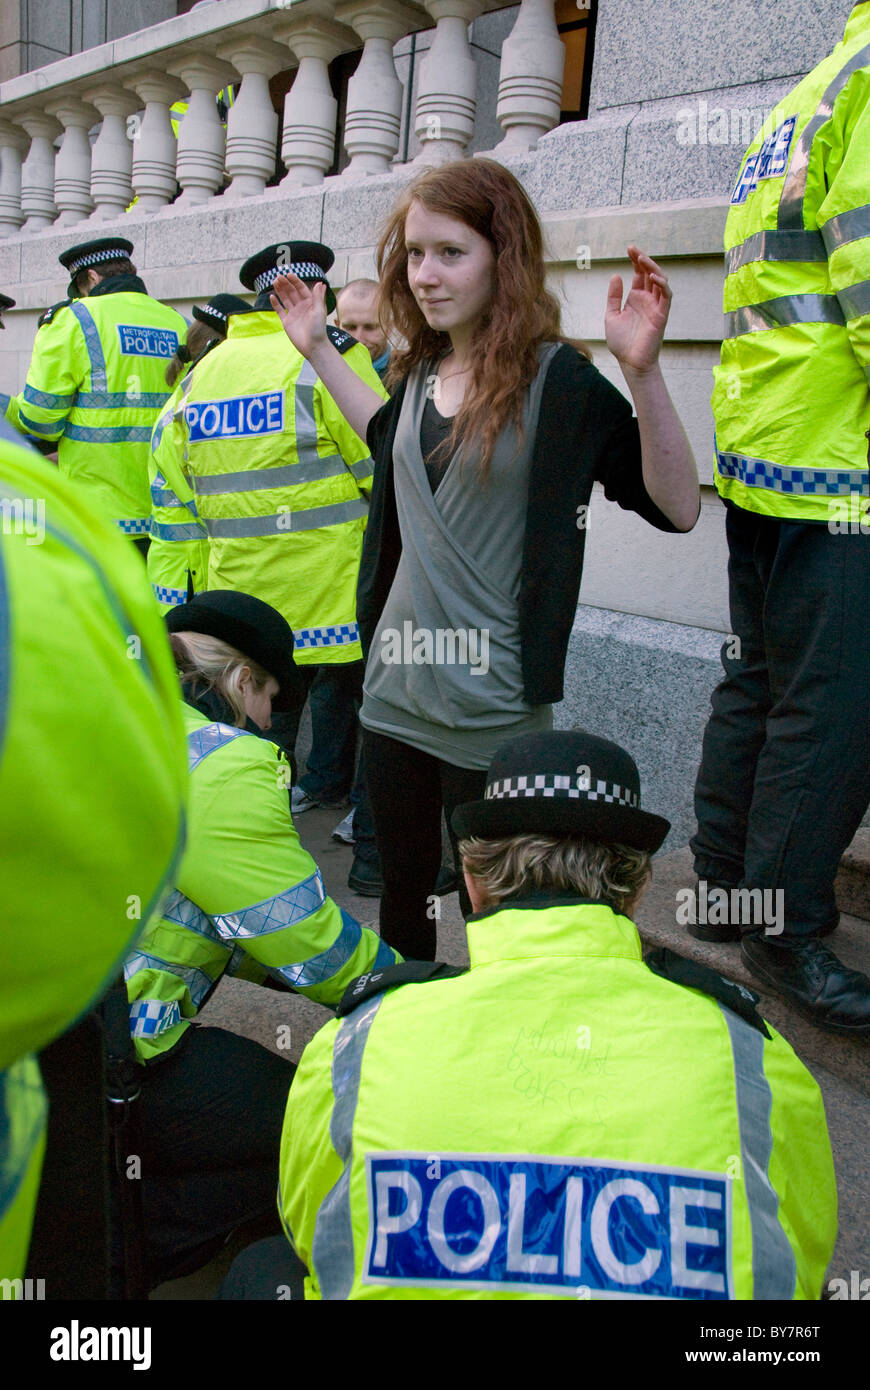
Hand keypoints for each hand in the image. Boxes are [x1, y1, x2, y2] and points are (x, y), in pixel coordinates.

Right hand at [270, 272, 328, 358]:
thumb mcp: (319, 311)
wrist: (313, 346)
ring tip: (274, 282)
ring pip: (285, 299)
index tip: (289, 274)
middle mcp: (301, 307)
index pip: (301, 289)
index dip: (295, 281)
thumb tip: (320, 283)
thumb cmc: (319, 329)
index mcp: (310, 303)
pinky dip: (275, 304)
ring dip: (280, 291)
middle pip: (292, 292)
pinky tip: (271, 296)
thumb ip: (318, 297)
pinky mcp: (287, 322)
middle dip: (285, 284)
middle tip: (278, 277)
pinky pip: (279, 310)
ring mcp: (293, 314)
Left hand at [605, 246, 671, 373]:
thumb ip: (614, 297)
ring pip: (660, 280)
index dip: (635, 260)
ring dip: (653, 268)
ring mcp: (655, 306)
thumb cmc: (621, 343)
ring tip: (641, 259)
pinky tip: (653, 277)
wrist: (630, 362)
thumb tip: (616, 275)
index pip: (638, 274)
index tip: (629, 249)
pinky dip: (662, 284)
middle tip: (634, 250)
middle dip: (643, 259)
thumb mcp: (611, 316)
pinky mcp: (662, 314)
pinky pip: (666, 295)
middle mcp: (647, 300)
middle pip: (649, 273)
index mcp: (635, 298)